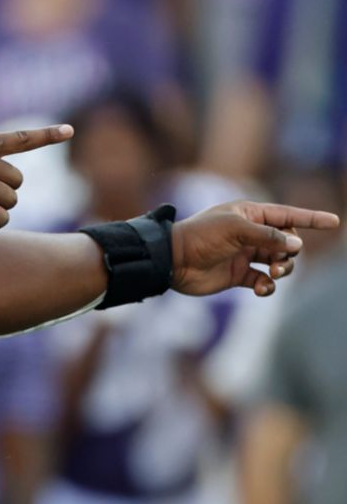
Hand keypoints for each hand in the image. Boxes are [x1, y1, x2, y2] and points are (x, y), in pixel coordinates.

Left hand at [171, 201, 339, 296]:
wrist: (172, 261)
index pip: (287, 215)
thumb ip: (268, 236)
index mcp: (250, 215)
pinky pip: (263, 282)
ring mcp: (245, 255)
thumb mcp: (235, 230)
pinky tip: (262, 288)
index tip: (334, 222)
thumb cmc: (201, 236)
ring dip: (283, 270)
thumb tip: (296, 245)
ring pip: (278, 263)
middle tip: (279, 263)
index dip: (311, 219)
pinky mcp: (237, 275)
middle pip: (287, 243)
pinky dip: (267, 286)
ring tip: (273, 275)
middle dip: (290, 252)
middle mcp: (250, 234)